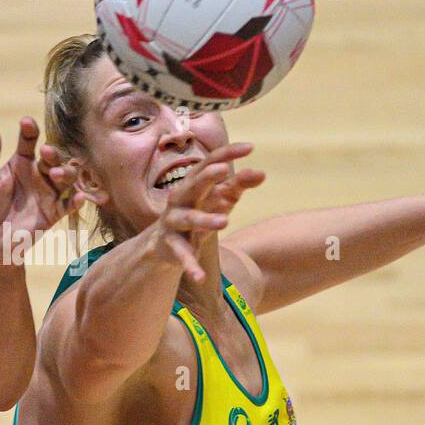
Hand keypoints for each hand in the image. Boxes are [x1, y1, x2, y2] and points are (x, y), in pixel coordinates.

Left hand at [0, 117, 84, 237]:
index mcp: (21, 163)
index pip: (29, 142)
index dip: (29, 131)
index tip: (26, 122)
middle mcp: (38, 174)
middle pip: (53, 158)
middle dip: (53, 153)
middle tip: (46, 151)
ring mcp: (48, 193)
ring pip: (66, 177)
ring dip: (65, 173)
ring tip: (56, 174)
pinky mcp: (54, 212)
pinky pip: (69, 205)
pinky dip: (77, 201)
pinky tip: (79, 198)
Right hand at [146, 142, 265, 282]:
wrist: (163, 246)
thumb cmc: (196, 214)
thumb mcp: (218, 199)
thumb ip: (237, 185)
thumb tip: (262, 173)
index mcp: (193, 184)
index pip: (209, 163)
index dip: (227, 154)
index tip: (250, 147)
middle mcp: (180, 199)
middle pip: (193, 184)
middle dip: (206, 177)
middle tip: (224, 171)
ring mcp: (173, 223)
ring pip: (188, 219)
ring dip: (205, 219)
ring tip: (225, 221)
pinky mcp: (171, 246)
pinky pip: (182, 255)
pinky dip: (190, 266)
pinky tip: (200, 277)